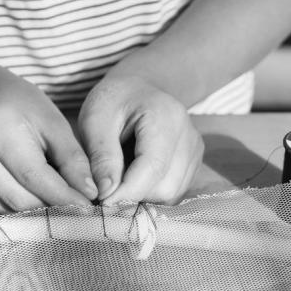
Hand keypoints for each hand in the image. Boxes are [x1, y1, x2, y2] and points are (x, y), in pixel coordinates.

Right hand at [0, 67, 97, 212]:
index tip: (89, 208)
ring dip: (38, 210)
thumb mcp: (54, 124)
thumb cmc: (24, 108)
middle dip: (53, 208)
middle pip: (21, 198)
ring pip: (10, 208)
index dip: (64, 197)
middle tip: (78, 209)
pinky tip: (33, 193)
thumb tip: (90, 193)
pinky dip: (20, 206)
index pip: (35, 176)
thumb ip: (73, 159)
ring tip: (58, 199)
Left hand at [78, 75, 203, 204]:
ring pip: (171, 194)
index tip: (101, 202)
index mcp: (165, 118)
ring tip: (120, 180)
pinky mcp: (194, 163)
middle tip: (107, 190)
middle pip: (165, 187)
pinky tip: (134, 178)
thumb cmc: (113, 101)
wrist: (138, 89)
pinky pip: (175, 192)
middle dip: (133, 196)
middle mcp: (189, 136)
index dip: (126, 192)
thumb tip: (106, 194)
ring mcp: (195, 151)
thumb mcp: (95, 120)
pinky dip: (151, 193)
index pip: (152, 167)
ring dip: (142, 197)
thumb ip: (102, 156)